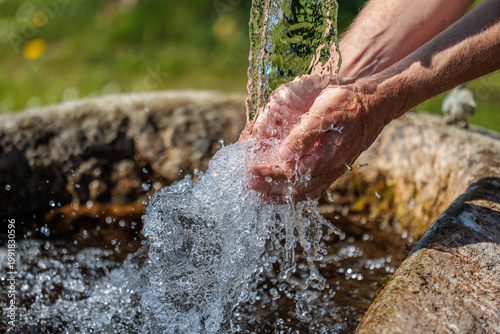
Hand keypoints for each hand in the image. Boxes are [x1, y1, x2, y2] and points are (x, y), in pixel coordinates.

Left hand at [240, 79, 387, 202]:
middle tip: (249, 184)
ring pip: (305, 193)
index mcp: (327, 157)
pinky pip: (314, 189)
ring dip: (281, 196)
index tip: (251, 170)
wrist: (374, 104)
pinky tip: (286, 195)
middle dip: (270, 188)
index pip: (292, 174)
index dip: (270, 174)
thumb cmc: (347, 103)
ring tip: (262, 196)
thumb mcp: (324, 113)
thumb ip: (304, 136)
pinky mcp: (335, 169)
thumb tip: (283, 156)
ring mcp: (334, 171)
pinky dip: (296, 195)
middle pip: (297, 189)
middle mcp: (331, 169)